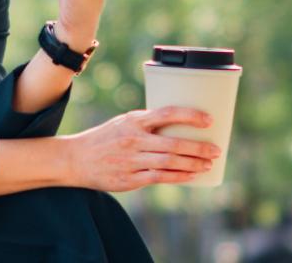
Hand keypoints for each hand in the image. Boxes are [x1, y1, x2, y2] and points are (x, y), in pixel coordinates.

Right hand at [64, 106, 221, 191]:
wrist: (76, 159)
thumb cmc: (104, 138)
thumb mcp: (123, 123)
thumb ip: (146, 124)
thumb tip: (177, 126)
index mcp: (133, 121)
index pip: (167, 114)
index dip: (190, 116)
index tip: (209, 120)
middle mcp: (133, 139)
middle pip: (174, 143)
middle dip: (199, 147)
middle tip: (216, 150)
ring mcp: (131, 160)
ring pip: (170, 162)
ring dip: (193, 163)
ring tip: (208, 163)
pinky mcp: (129, 178)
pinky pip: (159, 177)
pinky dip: (178, 176)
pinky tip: (191, 176)